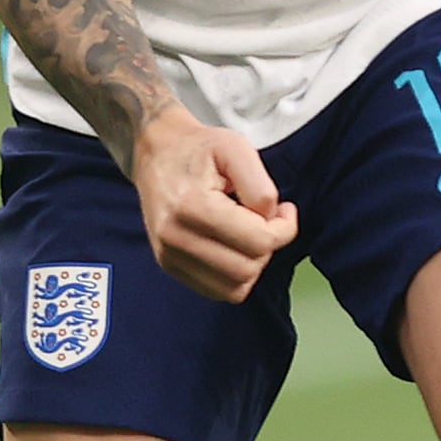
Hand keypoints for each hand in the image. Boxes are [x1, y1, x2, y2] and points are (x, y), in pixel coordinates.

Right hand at [131, 109, 299, 301]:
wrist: (156, 154)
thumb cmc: (198, 149)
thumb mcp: (236, 148)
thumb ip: (260, 187)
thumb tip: (272, 221)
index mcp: (191, 207)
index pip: (259, 242)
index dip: (284, 228)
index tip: (284, 209)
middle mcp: (174, 238)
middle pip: (248, 269)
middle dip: (268, 247)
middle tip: (266, 221)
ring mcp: (168, 256)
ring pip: (234, 288)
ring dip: (253, 264)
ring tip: (249, 233)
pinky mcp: (168, 266)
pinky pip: (216, 291)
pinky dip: (235, 276)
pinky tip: (234, 246)